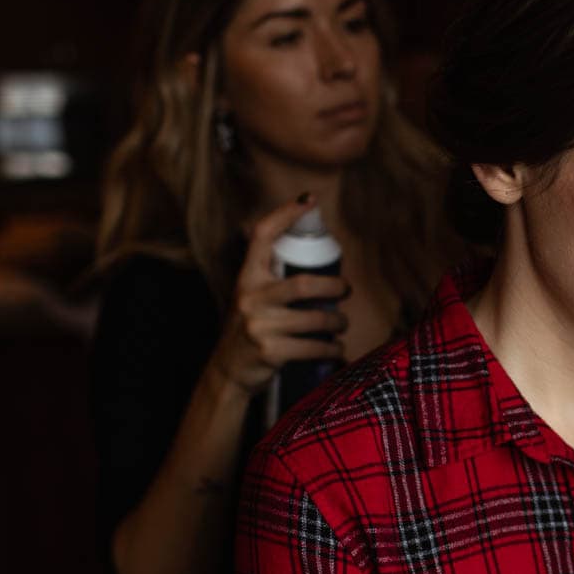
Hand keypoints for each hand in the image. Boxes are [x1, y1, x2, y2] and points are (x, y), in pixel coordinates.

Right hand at [208, 195, 348, 395]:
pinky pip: (314, 347)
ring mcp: (259, 326)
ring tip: (342, 323)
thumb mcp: (251, 297)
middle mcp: (250, 299)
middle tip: (346, 290)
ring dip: (338, 322)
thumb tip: (310, 254)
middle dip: (334, 287)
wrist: (227, 371)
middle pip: (304, 285)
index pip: (263, 236)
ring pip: (315, 320)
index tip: (308, 201)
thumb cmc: (249, 328)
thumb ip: (271, 278)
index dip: (285, 215)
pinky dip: (332, 348)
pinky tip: (337, 348)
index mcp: (246, 279)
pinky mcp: (270, 352)